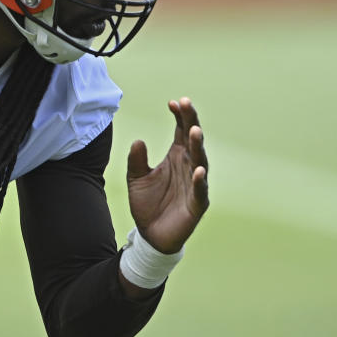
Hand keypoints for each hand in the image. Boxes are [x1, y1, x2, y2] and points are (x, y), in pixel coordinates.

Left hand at [126, 97, 208, 253]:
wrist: (151, 234)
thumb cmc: (147, 203)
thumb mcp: (136, 178)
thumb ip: (136, 160)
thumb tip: (138, 140)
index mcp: (176, 157)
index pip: (180, 131)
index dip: (179, 116)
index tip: (173, 102)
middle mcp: (188, 166)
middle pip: (192, 140)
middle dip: (190, 122)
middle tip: (186, 105)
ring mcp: (195, 184)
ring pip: (199, 161)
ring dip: (197, 146)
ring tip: (194, 130)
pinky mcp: (197, 203)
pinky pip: (200, 190)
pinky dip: (200, 181)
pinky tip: (199, 170)